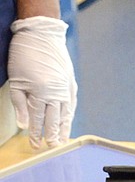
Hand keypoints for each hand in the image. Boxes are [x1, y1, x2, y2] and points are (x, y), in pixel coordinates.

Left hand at [8, 15, 77, 146]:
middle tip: (52, 148)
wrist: (41, 33)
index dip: (37, 134)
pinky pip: (71, 102)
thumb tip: (25, 124)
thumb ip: (20, 104)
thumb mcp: (16, 80)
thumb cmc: (24, 54)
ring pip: (66, 112)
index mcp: (41, 92)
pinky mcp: (70, 80)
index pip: (39, 119)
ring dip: (63, 127)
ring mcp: (66, 86)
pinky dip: (70, 113)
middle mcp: (57, 92)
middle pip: (54, 119)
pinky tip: (68, 119)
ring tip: (62, 140)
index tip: (36, 145)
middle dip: (52, 135)